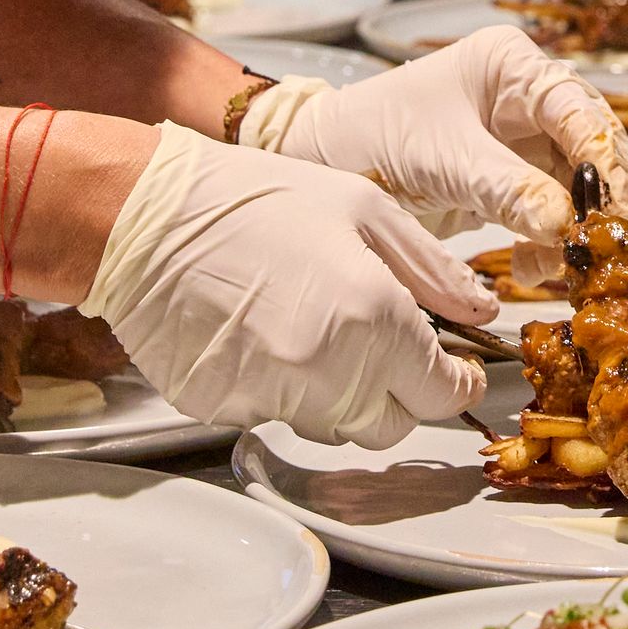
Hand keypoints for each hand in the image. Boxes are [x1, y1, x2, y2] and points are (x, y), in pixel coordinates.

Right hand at [79, 125, 489, 446]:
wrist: (146, 218)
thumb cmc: (254, 201)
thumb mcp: (363, 210)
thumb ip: (432, 270)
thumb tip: (481, 311)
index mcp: (373, 320)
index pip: (441, 397)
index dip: (457, 385)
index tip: (457, 371)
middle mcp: (327, 372)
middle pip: (391, 427)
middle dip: (400, 393)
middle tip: (382, 340)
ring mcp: (270, 397)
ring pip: (335, 427)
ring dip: (343, 393)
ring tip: (311, 323)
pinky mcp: (224, 410)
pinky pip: (276, 416)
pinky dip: (282, 388)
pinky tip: (261, 333)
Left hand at [245, 27, 627, 236]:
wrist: (321, 168)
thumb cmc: (371, 138)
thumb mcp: (443, 161)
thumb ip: (507, 189)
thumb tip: (567, 225)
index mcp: (512, 66)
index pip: (578, 109)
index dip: (603, 159)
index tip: (615, 208)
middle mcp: (525, 97)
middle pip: (590, 147)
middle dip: (599, 200)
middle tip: (605, 246)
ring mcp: (520, 140)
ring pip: (576, 186)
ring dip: (573, 230)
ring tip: (558, 267)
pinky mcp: (509, 181)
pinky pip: (549, 213)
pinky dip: (547, 244)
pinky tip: (528, 268)